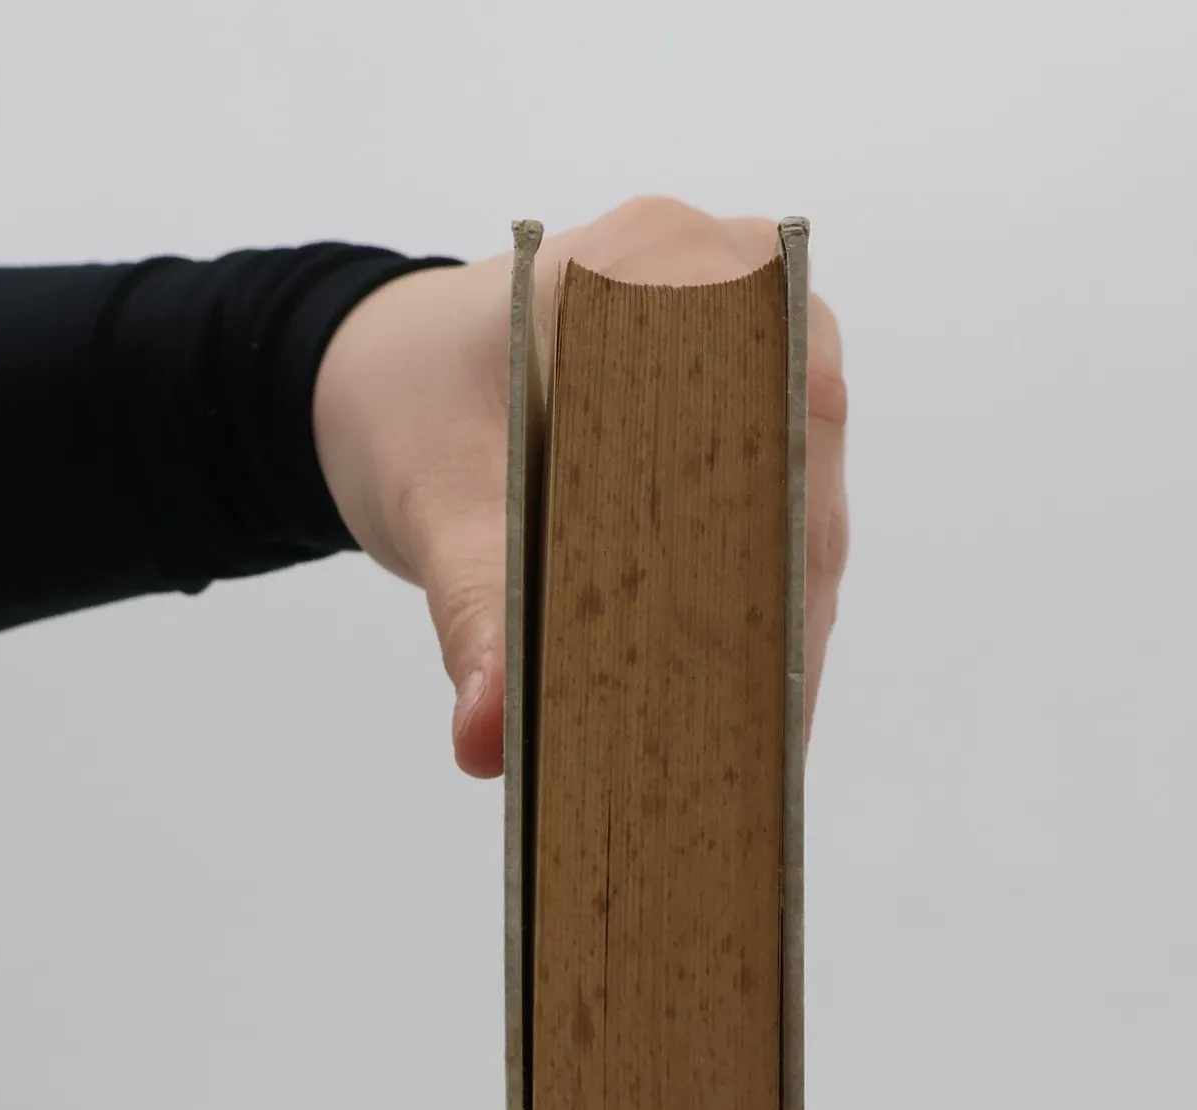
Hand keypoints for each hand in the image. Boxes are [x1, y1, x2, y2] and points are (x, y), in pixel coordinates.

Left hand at [312, 196, 849, 778]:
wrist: (391, 379)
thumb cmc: (411, 408)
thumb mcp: (432, 507)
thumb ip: (471, 616)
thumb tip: (490, 737)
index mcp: (662, 267)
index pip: (760, 428)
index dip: (764, 569)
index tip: (749, 691)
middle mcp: (738, 288)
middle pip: (798, 481)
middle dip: (773, 623)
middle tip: (753, 755)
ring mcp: (761, 347)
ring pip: (805, 515)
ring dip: (777, 631)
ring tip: (760, 753)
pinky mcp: (757, 412)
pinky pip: (783, 522)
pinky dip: (757, 615)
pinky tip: (741, 708)